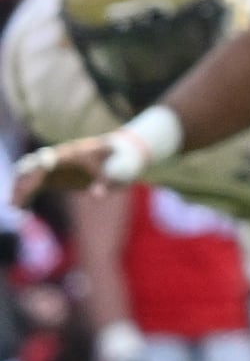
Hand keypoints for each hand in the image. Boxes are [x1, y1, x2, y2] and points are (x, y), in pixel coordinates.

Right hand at [12, 134, 128, 205]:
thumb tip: (97, 195)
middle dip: (23, 181)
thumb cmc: (122, 161)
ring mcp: (54, 168)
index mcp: (73, 152)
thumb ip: (110, 180)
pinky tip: (19, 208)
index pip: (49, 157)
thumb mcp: (121, 169)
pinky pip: (34, 186)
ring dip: (20, 190)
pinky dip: (25, 195)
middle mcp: (59, 158)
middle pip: (32, 166)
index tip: (33, 181)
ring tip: (14, 207)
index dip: (40, 166)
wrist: (123, 156)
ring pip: (28, 176)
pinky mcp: (54, 178)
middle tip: (17, 201)